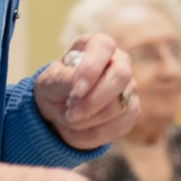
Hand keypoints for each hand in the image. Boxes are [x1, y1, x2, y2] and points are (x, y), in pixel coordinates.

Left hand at [36, 33, 140, 149]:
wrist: (61, 111)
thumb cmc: (55, 89)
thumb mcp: (48, 82)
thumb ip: (62, 80)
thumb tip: (78, 87)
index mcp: (96, 46)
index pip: (103, 47)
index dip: (92, 68)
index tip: (76, 91)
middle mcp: (119, 62)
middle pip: (120, 76)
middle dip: (93, 101)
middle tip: (70, 115)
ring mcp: (129, 87)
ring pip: (118, 107)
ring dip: (87, 121)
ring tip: (69, 120)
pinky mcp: (131, 111)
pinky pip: (118, 127)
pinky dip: (93, 135)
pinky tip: (79, 131)